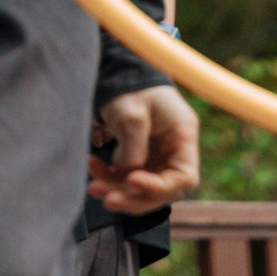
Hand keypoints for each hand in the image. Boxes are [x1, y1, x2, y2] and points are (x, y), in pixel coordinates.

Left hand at [88, 82, 201, 213]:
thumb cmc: (130, 89)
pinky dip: (110, 178)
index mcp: (183, 136)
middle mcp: (174, 152)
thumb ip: (133, 148)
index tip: (132, 180)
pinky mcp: (140, 160)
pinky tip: (93, 167)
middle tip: (107, 199)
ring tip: (93, 188)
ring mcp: (157, 158)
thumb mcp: (131, 114)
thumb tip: (127, 175)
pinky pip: (127, 179)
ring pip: (142, 189)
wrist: (120, 76)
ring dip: (117, 192)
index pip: (183, 177)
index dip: (159, 187)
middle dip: (134, 198)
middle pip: (162, 190)